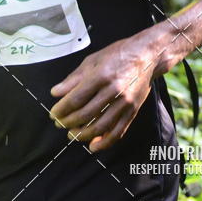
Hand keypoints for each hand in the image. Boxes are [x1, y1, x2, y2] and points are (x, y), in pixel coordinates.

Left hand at [49, 35, 156, 151]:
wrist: (148, 55)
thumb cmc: (119, 54)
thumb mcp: (94, 60)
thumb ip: (74, 78)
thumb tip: (56, 93)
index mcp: (102, 75)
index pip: (76, 99)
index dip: (61, 110)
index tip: (53, 113)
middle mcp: (114, 90)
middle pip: (85, 114)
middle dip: (68, 122)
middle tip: (59, 123)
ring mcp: (125, 102)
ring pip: (100, 126)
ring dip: (82, 134)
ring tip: (72, 134)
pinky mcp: (133, 110)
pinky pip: (118, 131)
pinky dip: (104, 142)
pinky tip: (92, 146)